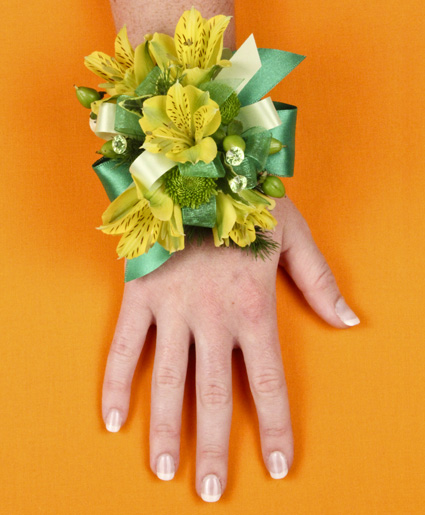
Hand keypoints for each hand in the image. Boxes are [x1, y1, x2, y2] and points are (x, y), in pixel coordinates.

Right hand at [101, 196, 358, 501]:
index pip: (269, 382)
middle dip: (214, 447)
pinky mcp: (141, 294)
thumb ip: (321, 282)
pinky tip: (113, 418)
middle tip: (208, 491)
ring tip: (164, 470)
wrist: (196, 168)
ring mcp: (174, 308)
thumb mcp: (293, 236)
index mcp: (255, 307)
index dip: (276, 427)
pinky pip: (126, 346)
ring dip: (166, 429)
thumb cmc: (247, 202)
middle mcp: (214, 318)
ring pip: (170, 381)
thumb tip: (349, 321)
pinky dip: (117, 382)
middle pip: (216, 396)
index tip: (277, 466)